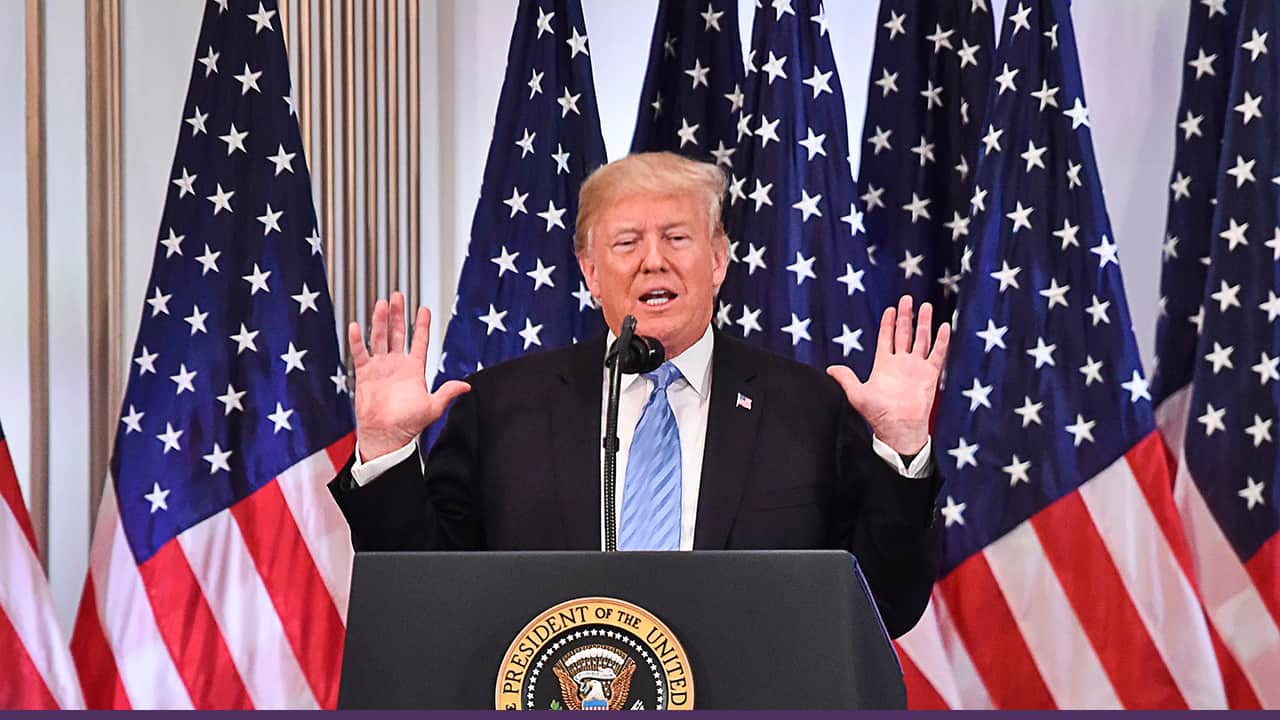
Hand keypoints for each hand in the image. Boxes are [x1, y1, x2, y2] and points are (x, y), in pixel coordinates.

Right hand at [348, 291, 470, 460]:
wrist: (387, 436)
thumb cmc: (409, 424)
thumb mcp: (433, 407)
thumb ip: (447, 393)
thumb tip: (467, 386)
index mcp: (414, 369)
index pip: (419, 341)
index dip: (422, 325)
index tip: (424, 309)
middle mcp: (397, 364)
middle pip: (397, 333)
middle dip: (398, 315)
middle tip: (398, 296)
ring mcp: (380, 367)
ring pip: (380, 338)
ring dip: (380, 321)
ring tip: (381, 304)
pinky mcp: (365, 374)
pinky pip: (361, 353)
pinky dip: (358, 340)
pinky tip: (357, 326)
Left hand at [827, 295, 950, 455]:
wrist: (899, 429)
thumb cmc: (877, 415)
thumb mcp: (856, 394)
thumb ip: (845, 378)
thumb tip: (829, 369)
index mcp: (884, 365)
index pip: (886, 338)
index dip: (888, 324)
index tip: (890, 308)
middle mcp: (901, 363)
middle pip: (904, 334)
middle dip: (905, 316)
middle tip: (907, 299)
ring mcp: (916, 368)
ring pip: (921, 339)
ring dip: (924, 323)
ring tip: (926, 306)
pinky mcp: (930, 375)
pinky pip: (937, 354)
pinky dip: (940, 340)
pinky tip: (943, 326)